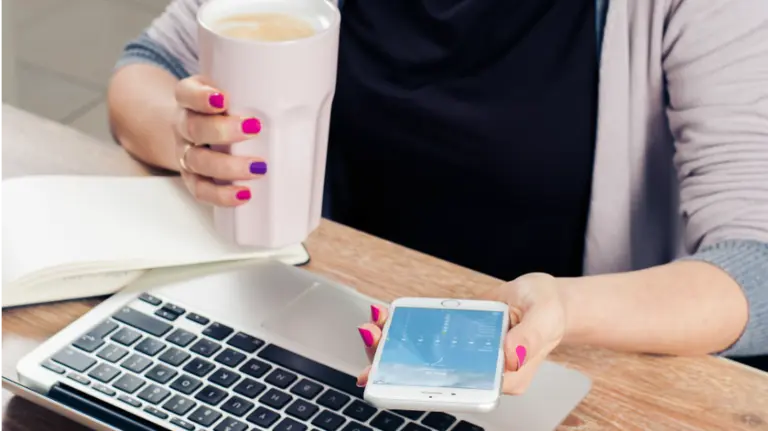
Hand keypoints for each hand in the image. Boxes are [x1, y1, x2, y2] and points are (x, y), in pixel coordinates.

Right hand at [173, 75, 266, 205]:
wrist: (199, 133)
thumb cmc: (225, 112)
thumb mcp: (232, 93)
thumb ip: (251, 93)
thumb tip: (297, 97)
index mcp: (190, 100)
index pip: (186, 93)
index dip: (201, 97)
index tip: (223, 99)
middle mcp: (184, 126)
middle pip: (194, 128)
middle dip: (223, 131)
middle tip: (253, 129)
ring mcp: (186, 154)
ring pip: (198, 161)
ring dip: (227, 166)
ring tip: (257, 168)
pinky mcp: (192, 179)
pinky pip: (201, 190)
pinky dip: (221, 195)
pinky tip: (243, 194)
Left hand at [356, 273, 566, 394]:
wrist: (543, 298)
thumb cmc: (548, 310)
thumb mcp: (544, 317)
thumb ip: (530, 337)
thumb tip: (510, 355)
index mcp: (500, 378)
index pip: (456, 389)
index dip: (420, 386)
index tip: (392, 375)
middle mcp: (478, 372)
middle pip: (430, 376)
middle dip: (394, 362)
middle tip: (372, 337)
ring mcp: (465, 355)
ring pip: (422, 357)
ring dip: (393, 344)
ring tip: (372, 326)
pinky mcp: (455, 337)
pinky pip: (426, 337)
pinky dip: (405, 328)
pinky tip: (387, 318)